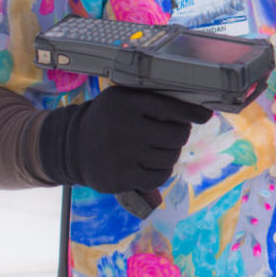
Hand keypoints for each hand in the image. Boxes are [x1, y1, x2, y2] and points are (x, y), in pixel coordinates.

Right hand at [38, 85, 211, 193]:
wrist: (71, 146)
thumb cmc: (108, 118)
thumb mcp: (124, 98)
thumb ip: (155, 100)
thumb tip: (197, 111)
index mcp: (127, 103)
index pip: (173, 107)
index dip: (194, 113)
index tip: (205, 116)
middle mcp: (125, 128)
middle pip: (178, 135)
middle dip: (180, 134)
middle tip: (171, 132)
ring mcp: (122, 156)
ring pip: (171, 156)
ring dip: (170, 153)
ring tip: (157, 147)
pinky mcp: (120, 178)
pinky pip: (159, 177)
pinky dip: (161, 171)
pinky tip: (151, 163)